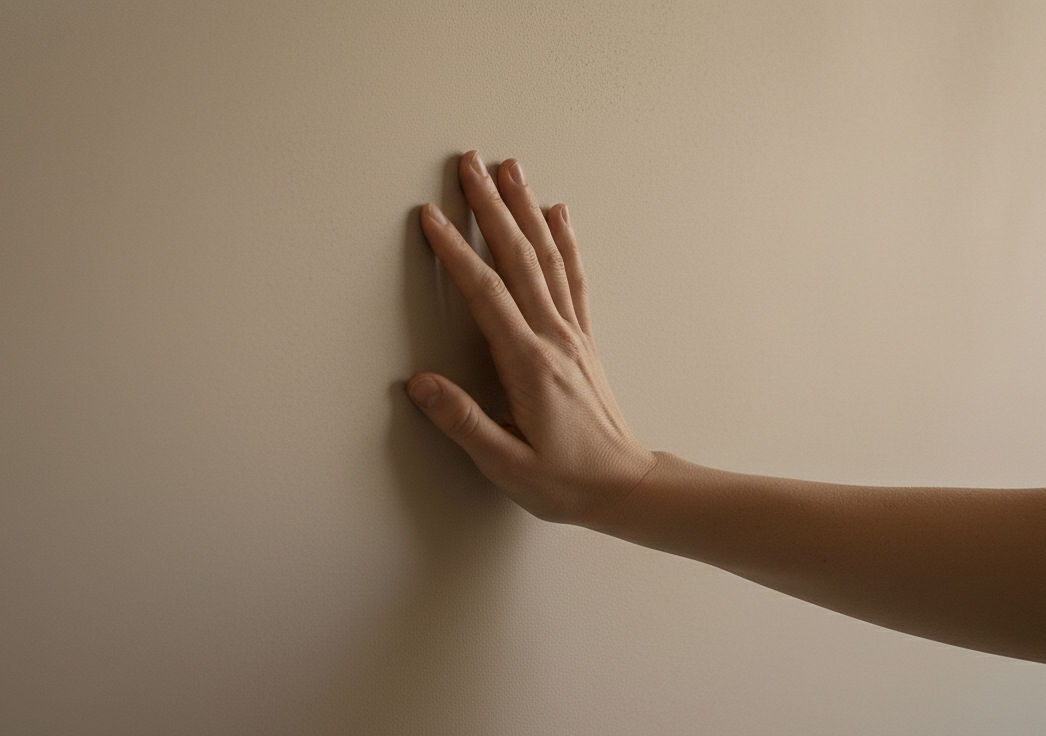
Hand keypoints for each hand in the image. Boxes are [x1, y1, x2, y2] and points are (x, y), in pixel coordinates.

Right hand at [406, 150, 657, 525]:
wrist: (626, 487)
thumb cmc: (567, 481)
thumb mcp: (506, 465)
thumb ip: (463, 423)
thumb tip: (419, 384)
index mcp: (529, 365)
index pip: (485, 295)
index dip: (456, 252)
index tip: (431, 217)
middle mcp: (553, 339)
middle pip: (518, 258)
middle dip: (491, 207)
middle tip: (470, 162)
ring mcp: (572, 334)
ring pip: (546, 257)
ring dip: (525, 209)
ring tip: (509, 168)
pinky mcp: (582, 339)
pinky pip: (573, 277)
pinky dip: (564, 239)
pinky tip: (557, 212)